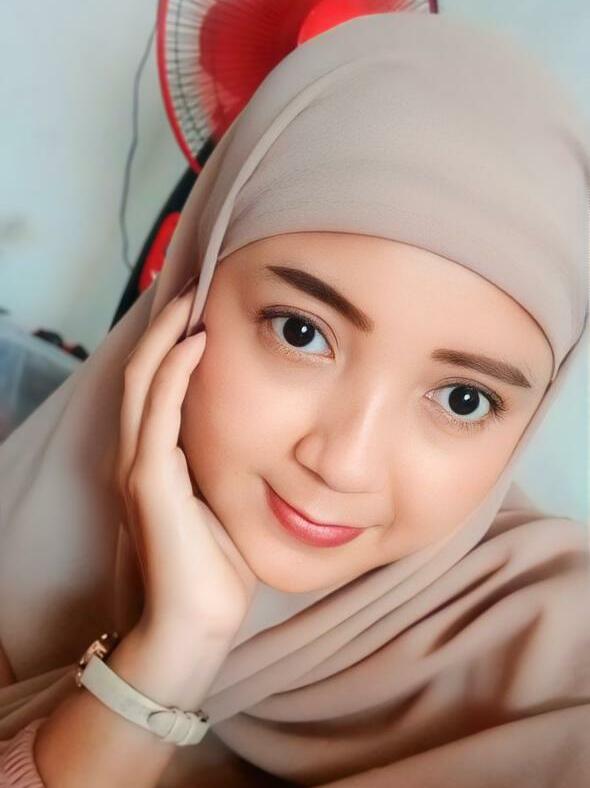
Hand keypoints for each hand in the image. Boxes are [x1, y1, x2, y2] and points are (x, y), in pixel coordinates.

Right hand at [116, 281, 257, 641]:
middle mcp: (138, 458)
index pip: (156, 390)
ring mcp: (138, 469)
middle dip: (165, 328)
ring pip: (142, 383)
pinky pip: (157, 413)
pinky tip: (197, 344)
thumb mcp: (222, 507)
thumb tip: (262, 443)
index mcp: (155, 463)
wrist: (192, 626)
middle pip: (141, 374)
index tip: (202, 312)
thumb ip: (224, 472)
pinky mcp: (149, 483)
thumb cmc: (213, 571)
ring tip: (192, 301)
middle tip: (193, 289)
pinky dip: (174, 373)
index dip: (172, 348)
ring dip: (166, 338)